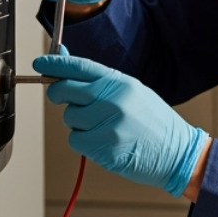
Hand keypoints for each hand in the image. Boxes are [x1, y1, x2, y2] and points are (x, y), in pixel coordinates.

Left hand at [36, 54, 206, 197]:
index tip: (40, 64)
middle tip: (65, 99)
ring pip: (69, 118)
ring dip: (78, 123)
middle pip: (65, 90)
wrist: (178, 153)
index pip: (79, 67)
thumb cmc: (154, 123)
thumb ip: (101, 82)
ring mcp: (108, 123)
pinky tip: (104, 142)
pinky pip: (75, 140)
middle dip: (58, 94)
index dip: (55, 64)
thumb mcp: (133, 93)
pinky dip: (84, 142)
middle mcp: (113, 99)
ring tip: (103, 127)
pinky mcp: (103, 146)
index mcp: (120, 82)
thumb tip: (66, 68)